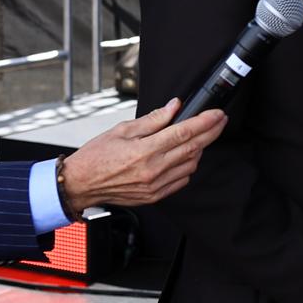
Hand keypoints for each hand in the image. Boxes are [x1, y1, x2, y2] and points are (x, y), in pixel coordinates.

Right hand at [59, 98, 226, 212]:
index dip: (205, 121)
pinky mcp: (155, 196)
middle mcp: (153, 169)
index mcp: (145, 150)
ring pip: (191, 164)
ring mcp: (156, 185)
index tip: (217, 113)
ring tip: (199, 136)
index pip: (184, 132)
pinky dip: (188, 166)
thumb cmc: (97, 156)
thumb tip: (174, 107)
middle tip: (221, 121)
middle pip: (193, 148)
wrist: (81, 183)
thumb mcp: (122, 129)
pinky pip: (181, 180)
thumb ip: (153, 119)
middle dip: (211, 132)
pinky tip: (184, 156)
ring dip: (199, 149)